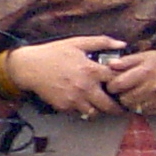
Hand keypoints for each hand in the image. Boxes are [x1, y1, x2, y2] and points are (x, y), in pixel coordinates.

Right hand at [5, 36, 125, 117]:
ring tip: (98, 104)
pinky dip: (81, 109)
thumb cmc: (54, 53)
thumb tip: (122, 44)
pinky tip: (80, 101)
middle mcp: (85, 87)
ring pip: (94, 113)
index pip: (117, 81)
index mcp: (91, 70)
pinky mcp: (64, 106)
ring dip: (98, 109)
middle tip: (119, 107)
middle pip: (109, 105)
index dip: (123, 84)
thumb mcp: (78, 42)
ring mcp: (74, 99)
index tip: (125, 86)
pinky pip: (78, 112)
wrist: (30, 67)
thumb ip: (101, 42)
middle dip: (116, 107)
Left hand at [105, 49, 155, 117]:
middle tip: (122, 90)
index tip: (112, 83)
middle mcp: (151, 87)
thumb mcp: (147, 55)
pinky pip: (144, 112)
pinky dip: (141, 107)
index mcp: (144, 72)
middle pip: (123, 99)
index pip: (117, 84)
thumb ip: (127, 61)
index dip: (111, 85)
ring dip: (129, 102)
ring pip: (132, 107)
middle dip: (119, 95)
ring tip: (133, 94)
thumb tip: (109, 64)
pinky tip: (144, 98)